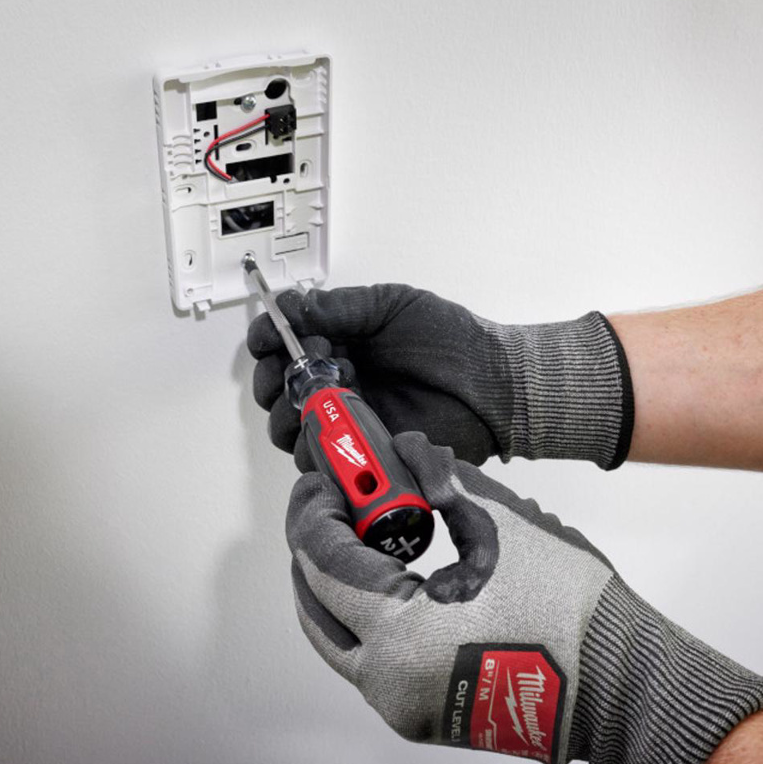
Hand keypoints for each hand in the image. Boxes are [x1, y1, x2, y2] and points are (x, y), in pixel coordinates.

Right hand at [248, 283, 632, 471]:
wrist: (494, 388)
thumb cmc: (454, 342)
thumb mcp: (393, 306)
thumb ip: (341, 308)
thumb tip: (294, 308)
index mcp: (339, 340)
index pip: (283, 340)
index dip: (268, 338)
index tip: (269, 336)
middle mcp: (335, 379)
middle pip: (274, 385)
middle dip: (271, 376)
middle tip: (296, 365)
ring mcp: (346, 418)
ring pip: (288, 424)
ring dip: (288, 410)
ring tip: (318, 395)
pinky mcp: (360, 452)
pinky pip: (318, 458)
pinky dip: (311, 445)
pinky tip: (332, 426)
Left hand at [286, 431, 762, 763]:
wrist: (620, 684)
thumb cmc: (571, 612)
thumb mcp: (502, 524)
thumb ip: (441, 478)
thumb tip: (404, 451)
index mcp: (401, 637)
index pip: (321, 559)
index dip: (314, 509)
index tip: (324, 478)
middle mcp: (387, 682)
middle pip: (312, 599)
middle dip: (314, 543)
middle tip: (332, 500)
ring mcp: (398, 704)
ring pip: (331, 633)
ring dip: (332, 579)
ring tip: (359, 530)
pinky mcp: (415, 712)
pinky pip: (362, 655)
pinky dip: (360, 612)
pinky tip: (384, 573)